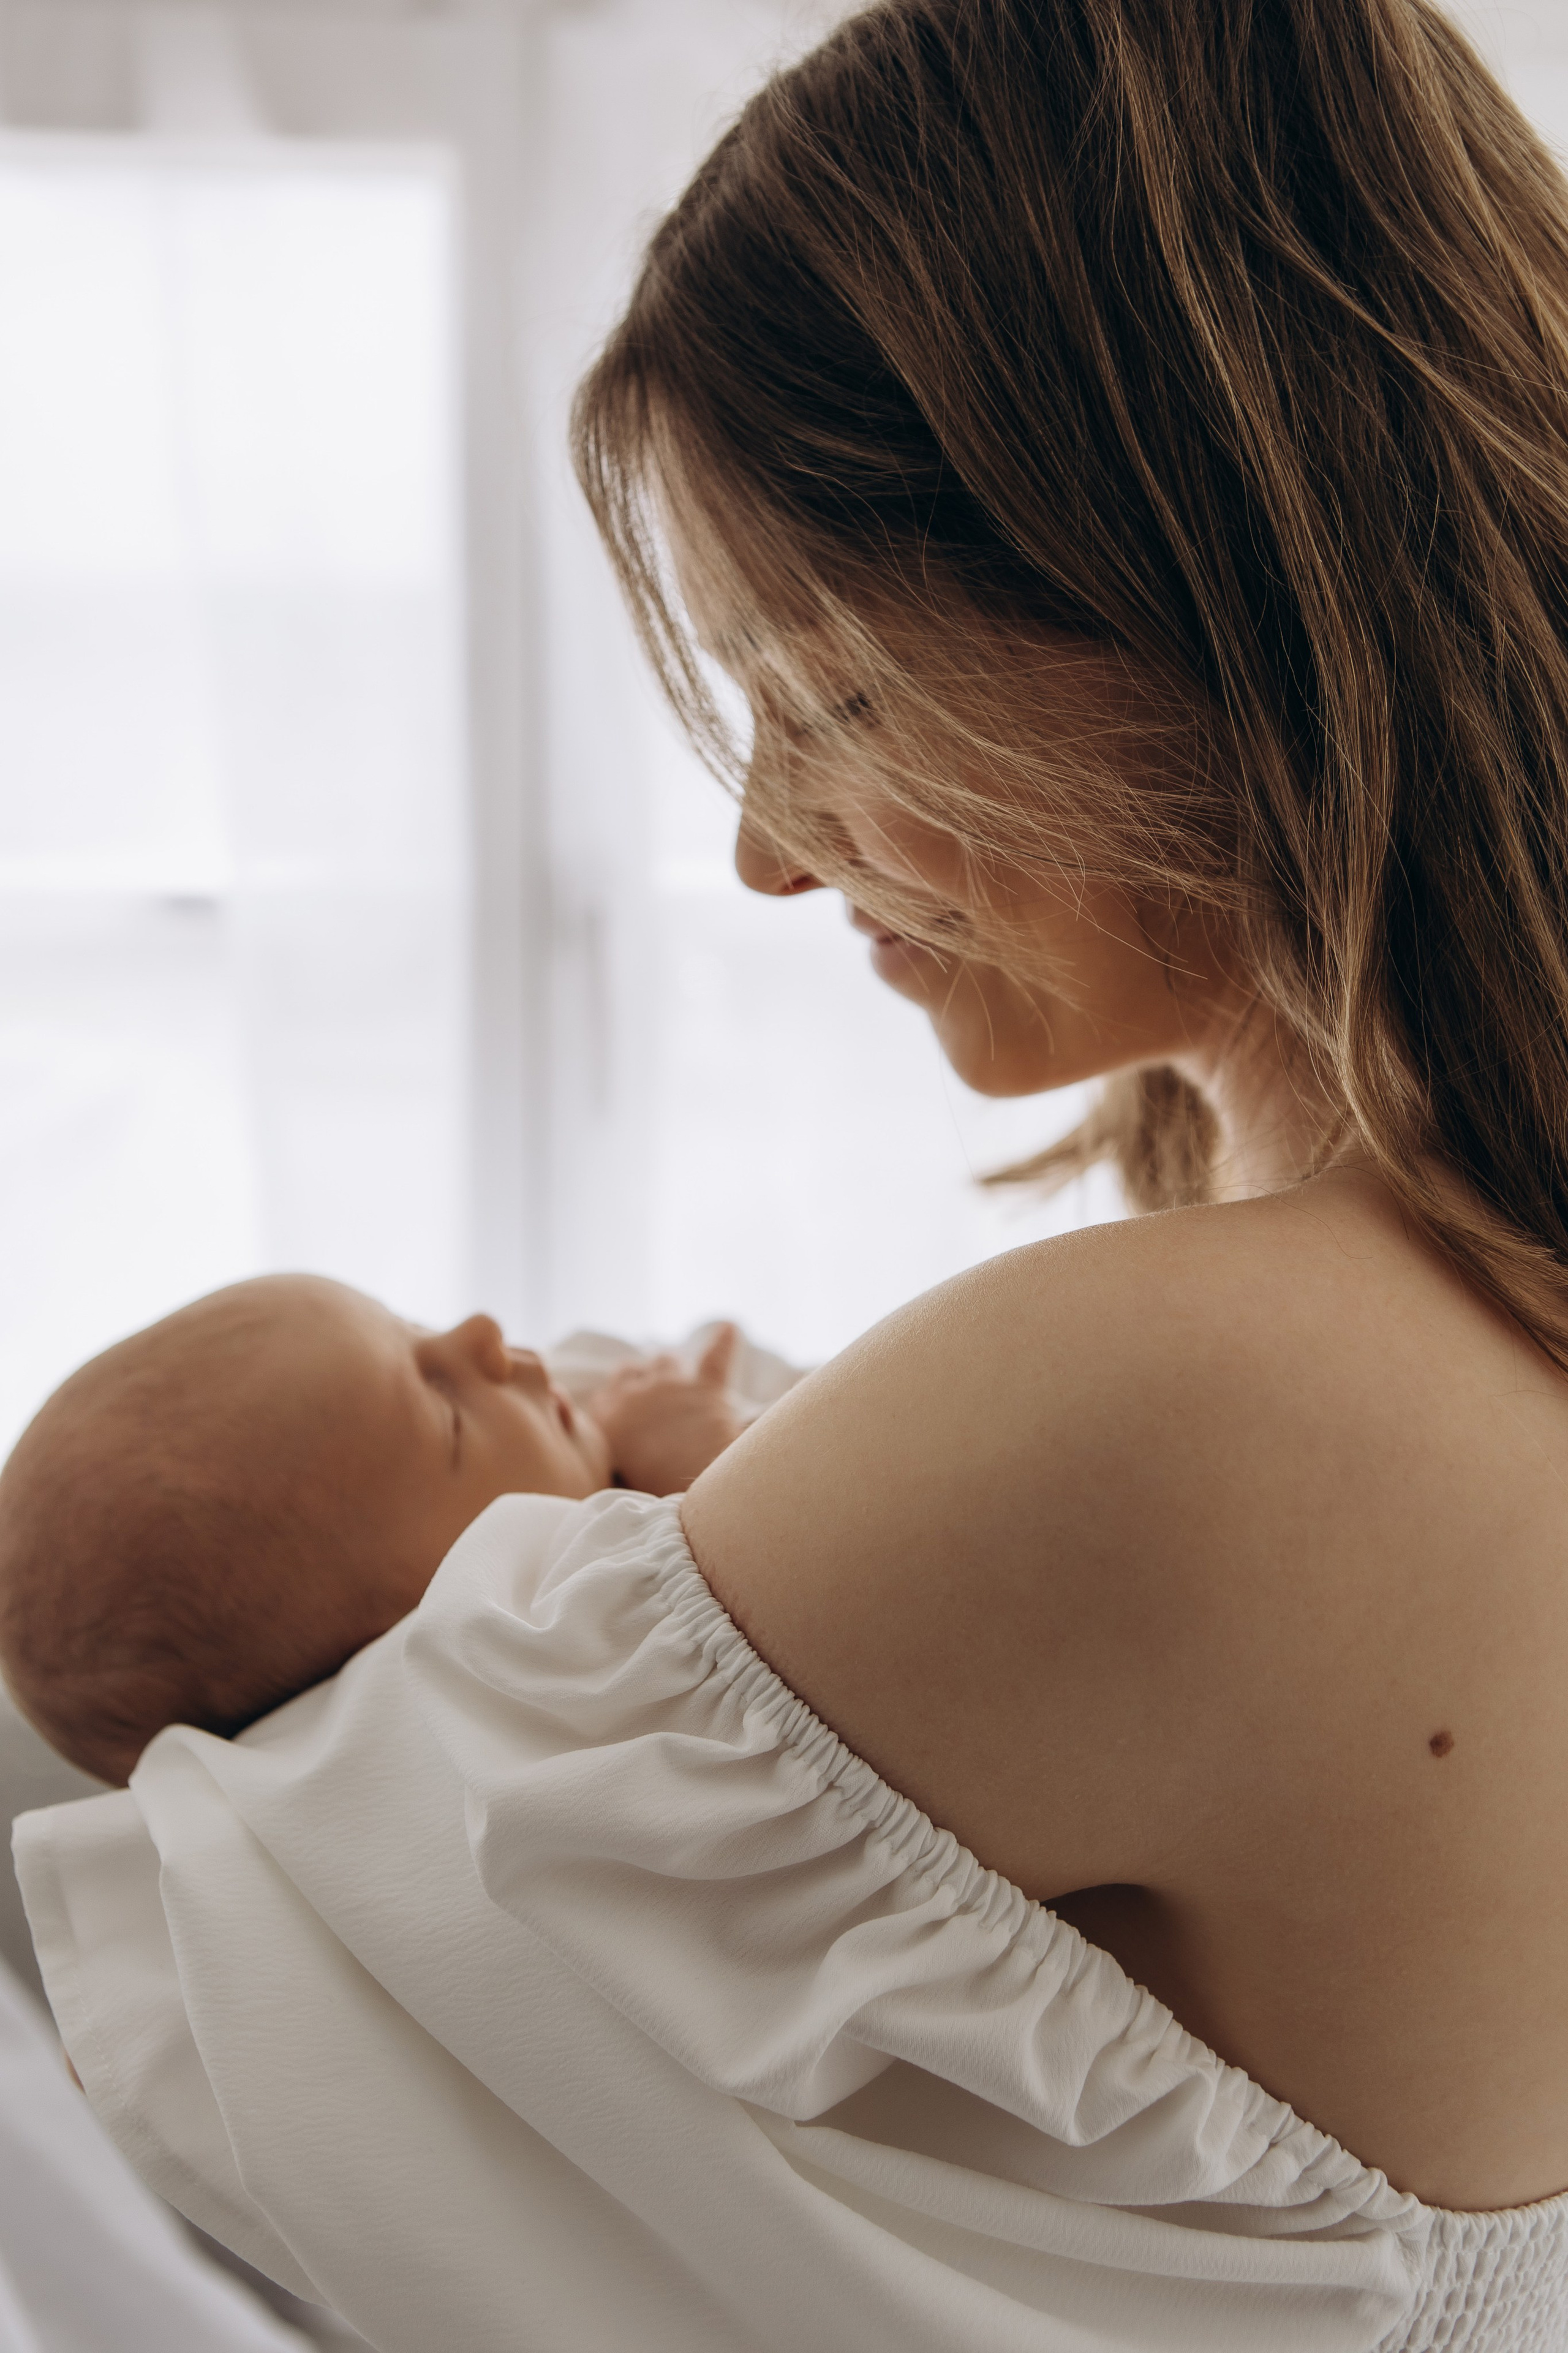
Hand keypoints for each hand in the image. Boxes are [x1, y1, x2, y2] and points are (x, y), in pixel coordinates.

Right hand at [586, 1326, 746, 1495]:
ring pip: (665, 1360)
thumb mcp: (618, 1481)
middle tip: (647, 1392)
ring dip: (668, 1367)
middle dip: (636, 1376)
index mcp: (609, 1419)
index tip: (622, 1407)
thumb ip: (612, 1461)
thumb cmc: (652, 1492)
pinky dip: (724, 1342)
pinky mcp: (707, 1388)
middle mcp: (635, 1395)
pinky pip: (716, 1356)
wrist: (694, 1488)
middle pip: (630, 1370)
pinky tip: (728, 1329)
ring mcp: (670, 1386)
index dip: (615, 1399)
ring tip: (676, 1378)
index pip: (604, 1396)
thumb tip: (611, 1461)